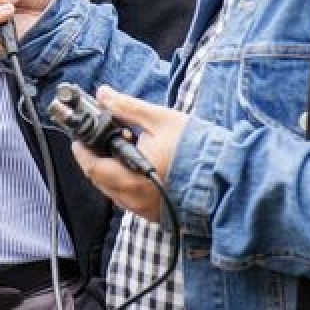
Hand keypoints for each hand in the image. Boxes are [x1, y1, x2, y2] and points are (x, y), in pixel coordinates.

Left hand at [70, 87, 188, 221]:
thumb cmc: (197, 149)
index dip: (82, 151)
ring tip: (122, 151)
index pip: (92, 167)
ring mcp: (145, 210)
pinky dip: (126, 183)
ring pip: (113, 191)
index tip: (80, 138)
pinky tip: (137, 168)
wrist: (229, 176)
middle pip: (99, 180)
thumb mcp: (159, 120)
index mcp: (132, 177)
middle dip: (95, 159)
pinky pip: (129, 200)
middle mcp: (135, 199)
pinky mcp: (155, 215)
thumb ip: (126, 107)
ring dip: (110, 172)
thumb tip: (103, 95)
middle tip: (100, 140)